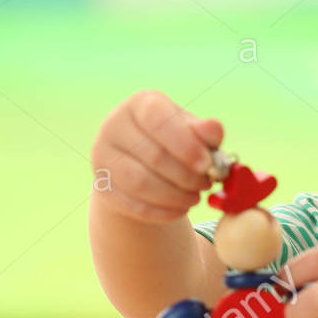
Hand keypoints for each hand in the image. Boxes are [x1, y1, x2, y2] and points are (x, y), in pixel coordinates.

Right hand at [91, 90, 224, 223]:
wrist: (142, 165)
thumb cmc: (174, 143)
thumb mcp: (192, 132)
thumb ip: (205, 132)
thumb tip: (214, 129)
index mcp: (139, 105)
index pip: (157, 119)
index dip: (184, 143)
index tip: (206, 164)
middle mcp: (114, 127)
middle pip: (153, 156)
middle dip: (186, 176)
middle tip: (205, 184)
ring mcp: (103, 157)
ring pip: (141, 184)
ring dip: (175, 196)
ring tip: (194, 197)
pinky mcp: (103, 187)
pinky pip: (134, 205)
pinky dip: (163, 211)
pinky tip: (180, 208)